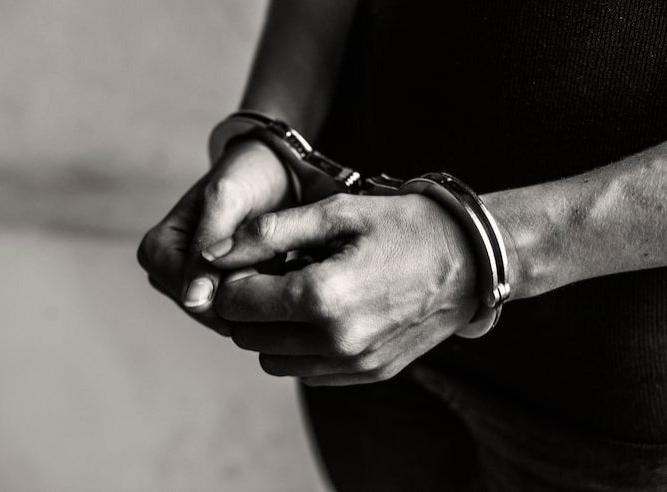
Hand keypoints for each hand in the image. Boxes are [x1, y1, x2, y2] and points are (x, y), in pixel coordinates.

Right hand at [137, 139, 294, 334]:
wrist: (273, 170)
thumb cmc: (247, 176)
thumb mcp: (226, 201)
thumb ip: (207, 246)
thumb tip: (192, 300)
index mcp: (155, 251)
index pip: (195, 299)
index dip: (238, 289)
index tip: (273, 262)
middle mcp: (165, 273)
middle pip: (212, 312)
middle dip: (251, 293)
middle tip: (281, 258)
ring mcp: (190, 285)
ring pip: (230, 315)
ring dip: (262, 294)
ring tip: (283, 260)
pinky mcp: (215, 291)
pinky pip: (242, 311)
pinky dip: (267, 294)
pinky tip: (283, 271)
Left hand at [203, 193, 479, 384]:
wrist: (473, 260)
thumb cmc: (406, 226)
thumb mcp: (337, 212)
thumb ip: (269, 233)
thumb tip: (213, 253)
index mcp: (322, 296)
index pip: (237, 303)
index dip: (232, 279)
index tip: (251, 259)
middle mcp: (335, 341)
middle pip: (248, 338)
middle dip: (246, 306)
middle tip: (270, 275)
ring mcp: (354, 364)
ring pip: (273, 361)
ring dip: (270, 331)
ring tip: (296, 295)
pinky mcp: (370, 373)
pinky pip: (309, 372)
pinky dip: (300, 348)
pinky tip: (321, 315)